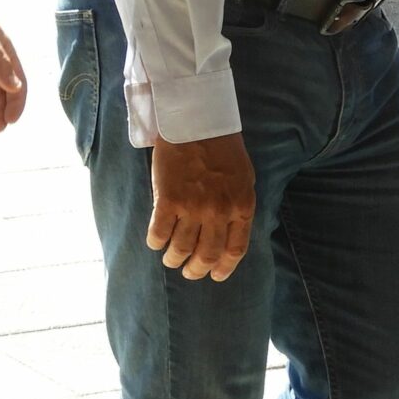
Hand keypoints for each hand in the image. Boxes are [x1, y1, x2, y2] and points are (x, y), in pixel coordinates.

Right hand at [149, 133, 257, 280]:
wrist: (197, 122)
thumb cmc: (223, 148)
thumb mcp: (243, 179)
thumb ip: (238, 207)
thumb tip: (229, 233)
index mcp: (241, 206)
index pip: (234, 250)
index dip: (223, 268)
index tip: (214, 276)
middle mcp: (218, 212)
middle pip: (206, 255)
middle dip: (196, 270)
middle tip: (188, 272)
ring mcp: (193, 207)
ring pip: (180, 249)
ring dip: (174, 259)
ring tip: (170, 259)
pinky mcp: (167, 200)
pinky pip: (158, 233)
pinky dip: (155, 242)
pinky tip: (155, 241)